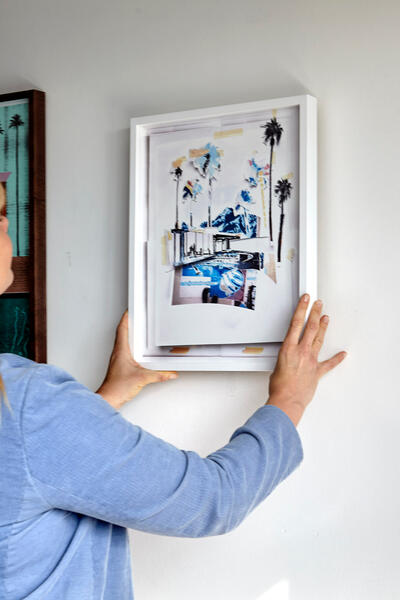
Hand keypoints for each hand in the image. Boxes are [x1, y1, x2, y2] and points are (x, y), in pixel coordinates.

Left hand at [96, 310, 177, 409]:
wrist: (109, 399)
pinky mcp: (119, 367)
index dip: (126, 318)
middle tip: (133, 317)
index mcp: (121, 351)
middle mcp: (118, 354)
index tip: (130, 310)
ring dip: (128, 335)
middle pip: (122, 333)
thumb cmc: (117, 388)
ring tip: (135, 330)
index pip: (122, 329)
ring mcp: (117, 360)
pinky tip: (136, 352)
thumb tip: (170, 373)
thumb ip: (159, 375)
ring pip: (122, 343)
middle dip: (128, 324)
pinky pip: (124, 352)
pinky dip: (130, 347)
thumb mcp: (143, 378)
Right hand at [266, 294, 346, 426]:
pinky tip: (343, 354)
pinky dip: (337, 359)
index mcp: (288, 348)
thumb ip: (284, 357)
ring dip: (323, 327)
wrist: (287, 400)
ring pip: (319, 340)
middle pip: (311, 327)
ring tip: (326, 317)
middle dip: (315, 313)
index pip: (296, 323)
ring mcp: (311, 360)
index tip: (306, 300)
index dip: (302, 309)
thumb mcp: (276, 365)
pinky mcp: (317, 372)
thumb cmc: (279, 386)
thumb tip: (287, 355)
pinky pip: (329, 364)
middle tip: (318, 304)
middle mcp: (301, 351)